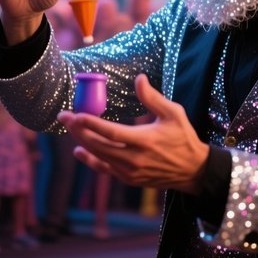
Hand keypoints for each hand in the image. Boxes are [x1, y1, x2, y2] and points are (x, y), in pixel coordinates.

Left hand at [56, 74, 209, 193]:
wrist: (193, 170)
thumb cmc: (183, 137)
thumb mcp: (173, 113)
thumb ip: (153, 97)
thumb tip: (139, 78)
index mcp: (145, 140)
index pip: (111, 132)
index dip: (91, 123)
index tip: (75, 114)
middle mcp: (135, 158)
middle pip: (99, 145)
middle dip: (79, 130)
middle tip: (64, 117)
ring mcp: (131, 171)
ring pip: (100, 157)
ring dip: (83, 142)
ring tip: (70, 128)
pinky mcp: (130, 179)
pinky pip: (105, 170)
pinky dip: (91, 161)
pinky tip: (80, 151)